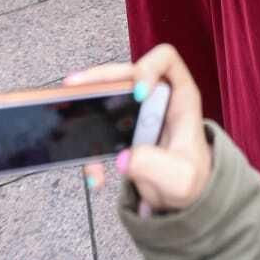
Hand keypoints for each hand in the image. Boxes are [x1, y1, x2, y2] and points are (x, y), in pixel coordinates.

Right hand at [71, 43, 209, 211]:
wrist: (182, 199)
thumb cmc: (191, 179)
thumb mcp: (182, 177)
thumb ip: (156, 166)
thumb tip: (123, 158)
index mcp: (180, 99)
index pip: (166, 61)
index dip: (149, 67)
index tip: (137, 93)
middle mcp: (156, 100)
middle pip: (126, 73)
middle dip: (100, 78)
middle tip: (77, 86)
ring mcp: (136, 115)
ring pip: (107, 96)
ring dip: (86, 104)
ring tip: (68, 114)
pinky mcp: (121, 133)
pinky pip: (99, 130)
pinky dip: (89, 149)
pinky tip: (94, 173)